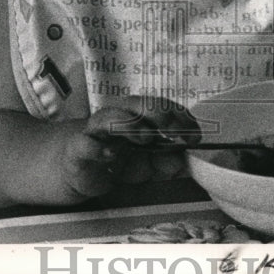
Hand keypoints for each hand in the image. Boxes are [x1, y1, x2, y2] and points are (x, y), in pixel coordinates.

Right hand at [59, 95, 199, 198]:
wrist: (78, 170)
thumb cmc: (116, 161)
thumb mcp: (147, 165)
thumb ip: (164, 162)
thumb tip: (182, 161)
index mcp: (137, 117)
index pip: (159, 106)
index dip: (179, 116)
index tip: (195, 134)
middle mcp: (117, 118)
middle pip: (135, 104)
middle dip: (158, 114)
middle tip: (175, 131)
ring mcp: (96, 133)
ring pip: (109, 117)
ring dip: (130, 124)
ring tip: (146, 137)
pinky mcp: (78, 150)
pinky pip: (86, 145)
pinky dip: (98, 149)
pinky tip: (111, 155)